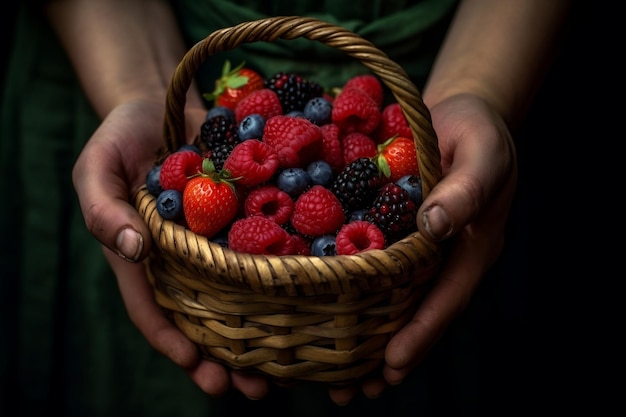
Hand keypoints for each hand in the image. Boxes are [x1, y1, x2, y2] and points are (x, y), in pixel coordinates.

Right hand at [72, 98, 269, 399]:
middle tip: (253, 389)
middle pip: (206, 315)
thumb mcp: (97, 169)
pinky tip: (313, 294)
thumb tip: (132, 250)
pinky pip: (267, 246)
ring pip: (243, 292)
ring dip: (265, 329)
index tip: (199, 366)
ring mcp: (220, 238)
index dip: (173, 341)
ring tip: (288, 366)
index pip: (155, 309)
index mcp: (146, 256)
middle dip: (228, 355)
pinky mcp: (248, 214)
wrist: (165, 100)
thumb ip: (103, 209)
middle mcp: (187, 257)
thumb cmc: (121, 136)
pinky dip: (286, 272)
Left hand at [327, 93, 517, 404]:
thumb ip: (466, 188)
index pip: (446, 298)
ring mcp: (417, 248)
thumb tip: (436, 225)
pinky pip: (373, 269)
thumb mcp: (483, 152)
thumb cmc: (478, 131)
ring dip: (364, 336)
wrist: (460, 113)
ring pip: (390, 300)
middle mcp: (441, 257)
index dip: (421, 332)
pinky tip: (323, 310)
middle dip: (385, 354)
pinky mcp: (393, 231)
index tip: (391, 364)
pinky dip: (352, 295)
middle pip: (414, 313)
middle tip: (351, 391)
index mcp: (469, 246)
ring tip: (333, 375)